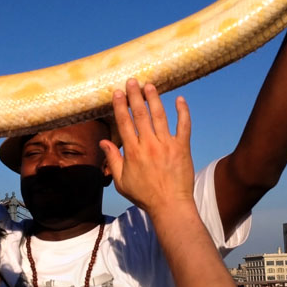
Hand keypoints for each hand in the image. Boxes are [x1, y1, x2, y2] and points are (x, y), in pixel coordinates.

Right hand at [101, 79, 193, 215]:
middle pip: (140, 114)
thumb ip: (112, 159)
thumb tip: (103, 142)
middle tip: (132, 81)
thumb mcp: (121, 181)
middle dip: (135, 96)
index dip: (120, 106)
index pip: (124, 123)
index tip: (117, 92)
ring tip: (150, 85)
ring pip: (159, 116)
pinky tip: (180, 99)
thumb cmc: (144, 195)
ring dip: (154, 99)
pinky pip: (183, 126)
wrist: (169, 205)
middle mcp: (149, 144)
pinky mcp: (182, 147)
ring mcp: (166, 145)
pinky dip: (183, 112)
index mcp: (133, 152)